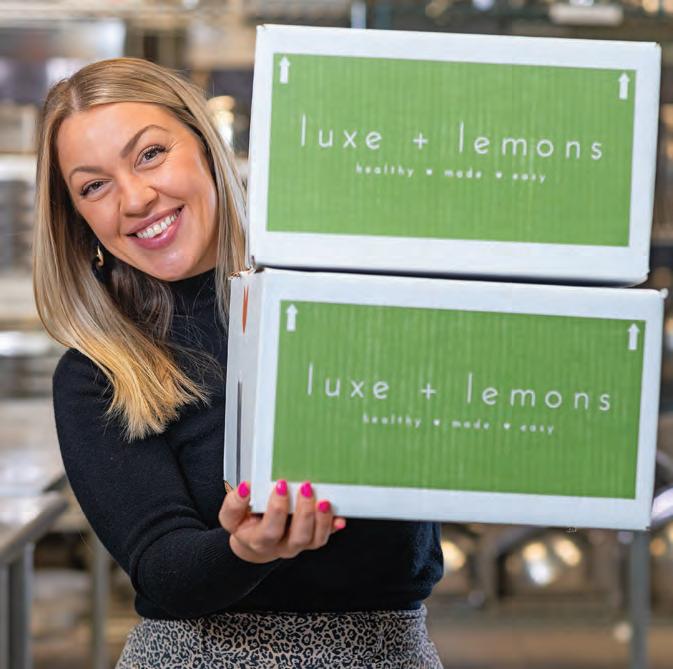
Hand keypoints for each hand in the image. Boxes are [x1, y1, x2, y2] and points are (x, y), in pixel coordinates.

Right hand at [218, 480, 346, 563]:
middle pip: (297, 537)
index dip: (277, 510)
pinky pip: (325, 536)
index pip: (270, 530)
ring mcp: (299, 544)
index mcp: (260, 540)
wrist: (255, 542)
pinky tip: (339, 516)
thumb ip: (234, 504)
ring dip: (322, 520)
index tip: (281, 486)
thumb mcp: (231, 516)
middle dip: (304, 512)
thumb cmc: (245, 524)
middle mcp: (282, 546)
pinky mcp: (312, 538)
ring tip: (323, 501)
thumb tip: (246, 487)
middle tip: (305, 487)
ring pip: (315, 539)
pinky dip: (334, 526)